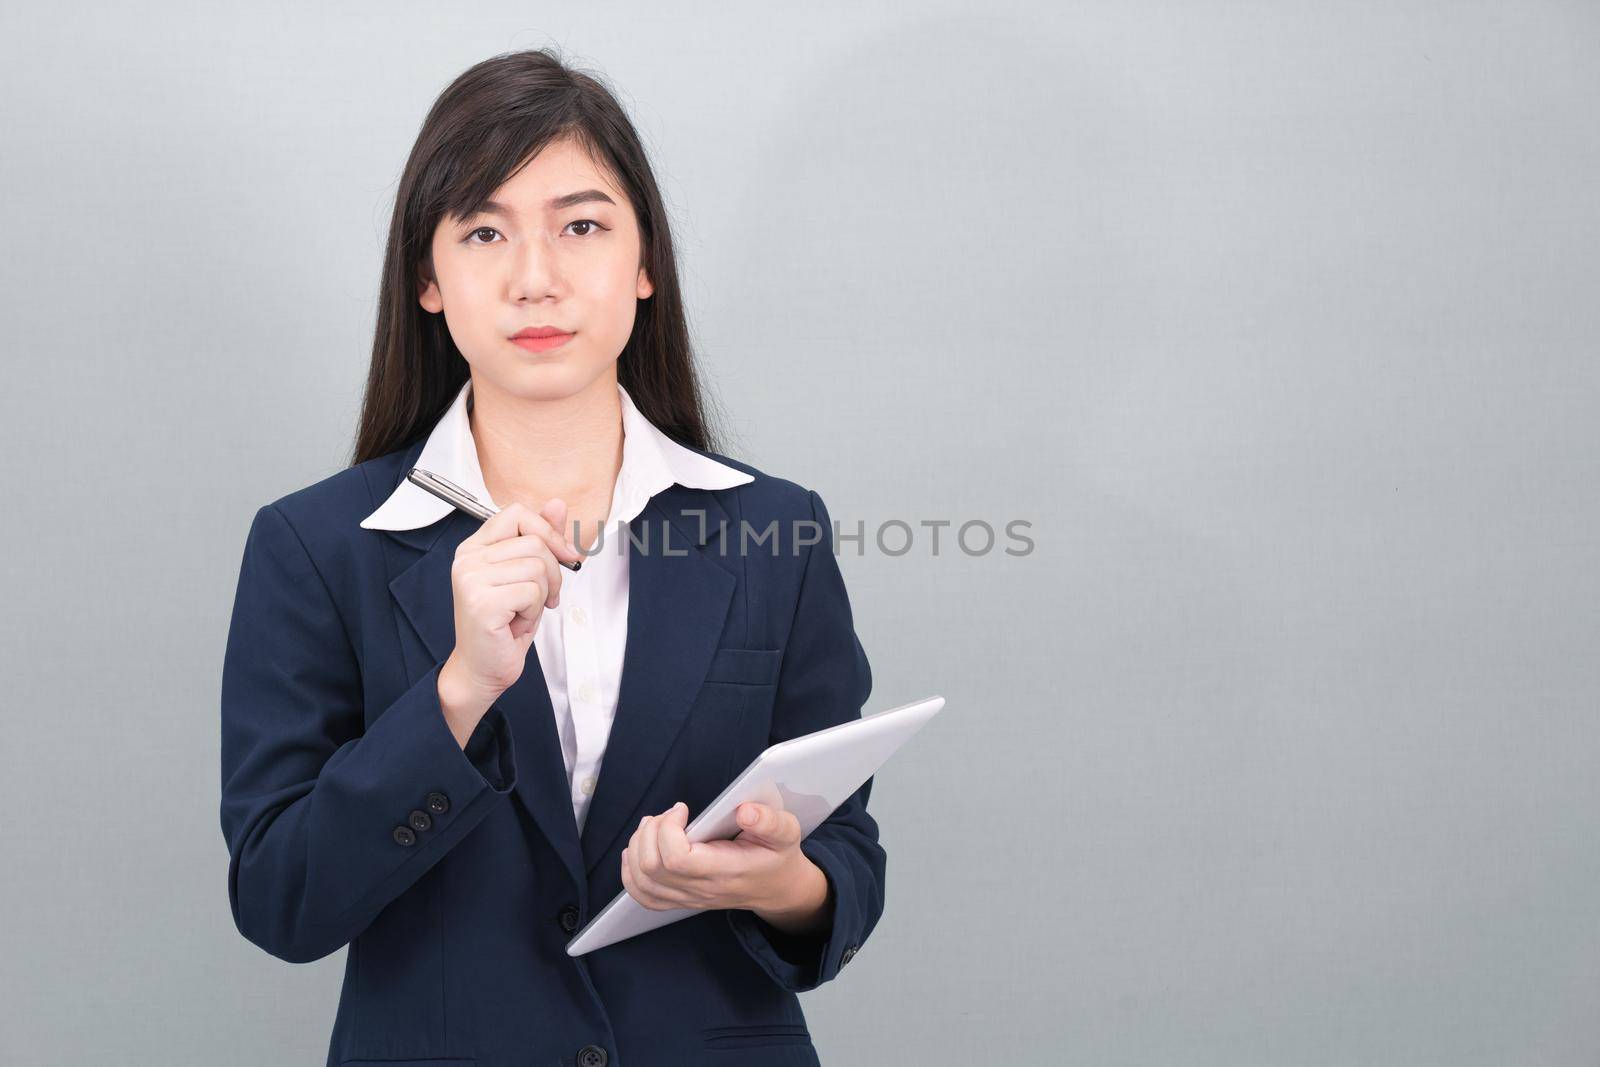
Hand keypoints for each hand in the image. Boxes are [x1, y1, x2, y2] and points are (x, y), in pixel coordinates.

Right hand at [443, 498, 581, 698]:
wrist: (483, 669)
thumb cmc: (504, 625)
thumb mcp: (527, 576)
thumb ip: (540, 538)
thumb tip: (557, 504)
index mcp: (475, 547)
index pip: (517, 513)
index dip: (547, 531)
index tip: (563, 555)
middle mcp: (467, 559)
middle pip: (534, 542)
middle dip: (552, 573)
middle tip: (542, 599)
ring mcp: (470, 579)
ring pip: (538, 567)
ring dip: (542, 595)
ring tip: (523, 612)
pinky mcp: (481, 601)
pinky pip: (532, 591)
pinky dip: (535, 611)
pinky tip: (516, 623)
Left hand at [620, 801, 809, 913]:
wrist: (776, 887)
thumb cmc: (777, 856)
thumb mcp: (786, 832)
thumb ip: (770, 821)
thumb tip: (745, 810)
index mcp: (725, 871)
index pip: (678, 860)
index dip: (668, 829)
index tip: (682, 809)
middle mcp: (702, 889)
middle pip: (652, 867)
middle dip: (650, 832)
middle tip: (669, 814)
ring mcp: (687, 898)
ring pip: (642, 881)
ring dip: (637, 846)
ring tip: (654, 825)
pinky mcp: (679, 899)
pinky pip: (642, 895)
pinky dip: (630, 871)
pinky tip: (639, 849)